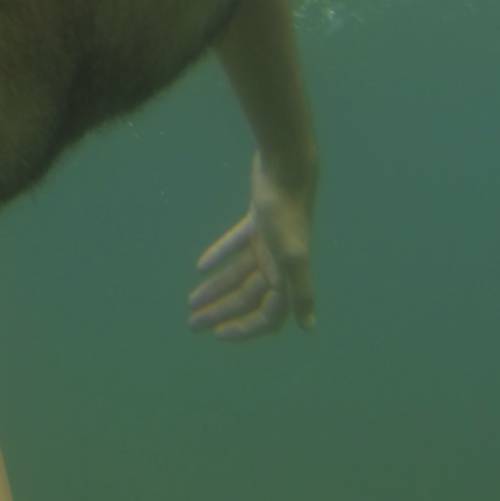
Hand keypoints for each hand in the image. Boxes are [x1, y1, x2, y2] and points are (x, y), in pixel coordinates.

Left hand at [188, 153, 315, 338]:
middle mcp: (280, 263)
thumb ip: (300, 291)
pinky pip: (237, 244)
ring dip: (216, 288)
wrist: (285, 166)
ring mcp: (270, 242)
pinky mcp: (259, 221)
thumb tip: (308, 327)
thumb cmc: (287, 212)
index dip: (245, 327)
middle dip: (221, 312)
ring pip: (239, 274)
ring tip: (191, 302)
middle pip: (247, 297)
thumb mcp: (292, 255)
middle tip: (192, 323)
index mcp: (288, 276)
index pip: (268, 315)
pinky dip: (220, 254)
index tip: (218, 334)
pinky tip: (201, 266)